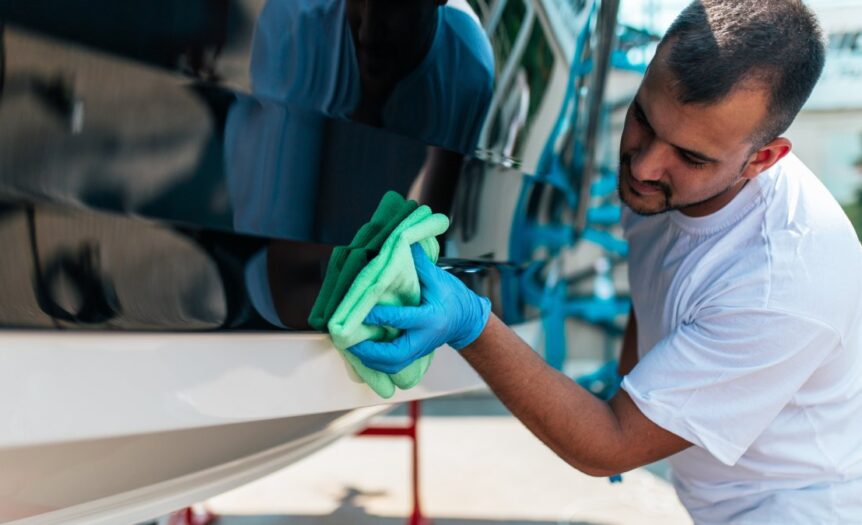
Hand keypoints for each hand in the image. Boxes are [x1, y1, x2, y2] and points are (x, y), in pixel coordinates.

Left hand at [347, 243, 490, 372]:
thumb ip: (418, 263)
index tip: (363, 311)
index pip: (403, 319)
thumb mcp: (438, 277)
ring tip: (351, 347)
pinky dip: (376, 361)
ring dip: (370, 359)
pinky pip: (393, 365)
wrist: (467, 320)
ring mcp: (420, 350)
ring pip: (392, 365)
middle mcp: (424, 338)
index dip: (381, 316)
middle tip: (350, 340)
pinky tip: (361, 352)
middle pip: (394, 354)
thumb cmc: (452, 296)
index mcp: (431, 317)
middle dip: (370, 351)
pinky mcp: (415, 355)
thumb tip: (401, 241)